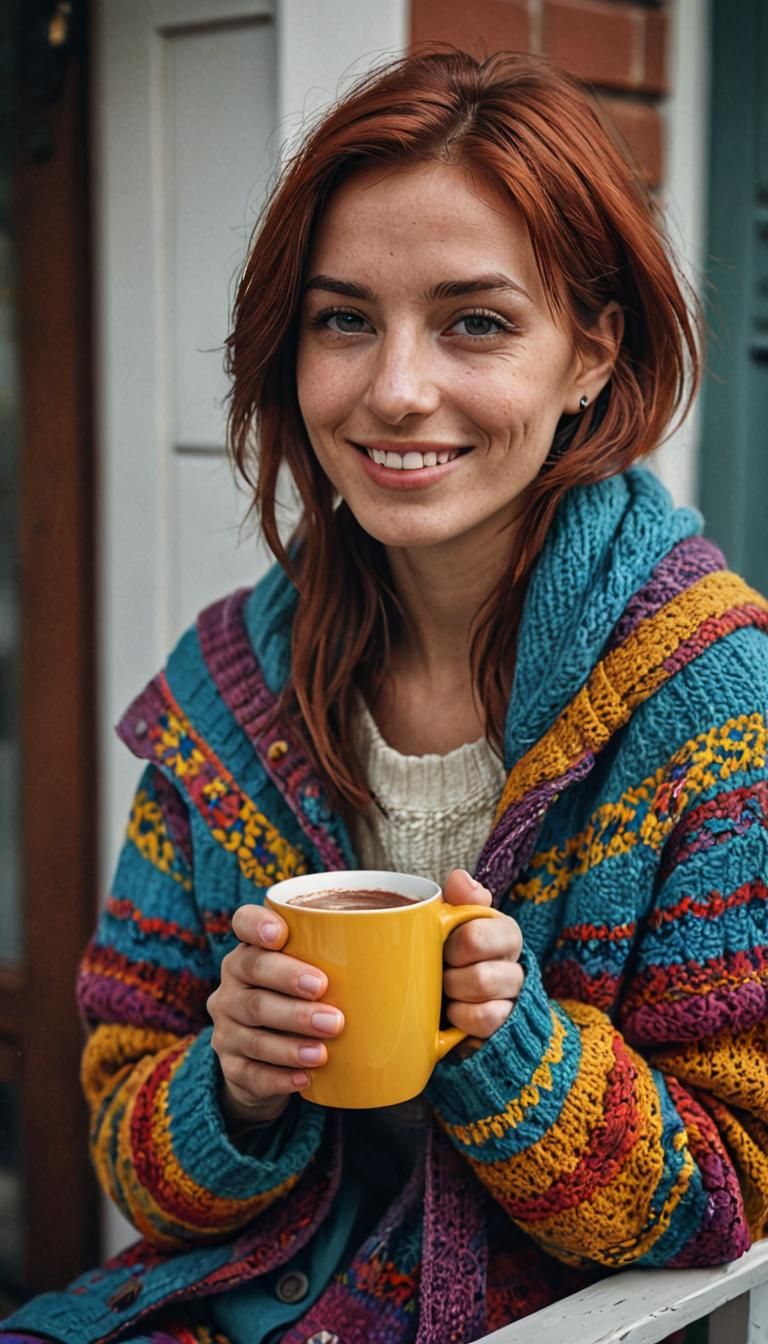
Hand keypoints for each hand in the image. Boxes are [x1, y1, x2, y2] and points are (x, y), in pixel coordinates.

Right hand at [207, 903, 343, 1127]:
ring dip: (289, 1038)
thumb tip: (438, 922)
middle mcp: (234, 983)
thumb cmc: (312, 1003)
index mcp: (254, 949)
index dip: (256, 923)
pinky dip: (279, 1076)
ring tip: (325, 1049)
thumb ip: (363, 949)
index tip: (280, 932)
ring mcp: (229, 1027)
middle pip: (252, 973)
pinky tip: (306, 1078)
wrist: (270, 1064)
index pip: (242, 922)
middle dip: (288, 982)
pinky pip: (251, 1072)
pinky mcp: (233, 1068)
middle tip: (326, 995)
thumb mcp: (326, 973)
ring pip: (252, 1027)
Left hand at [442, 869, 523, 1038]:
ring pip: (483, 1002)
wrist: (454, 1005)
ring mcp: (515, 998)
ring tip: (448, 994)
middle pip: (481, 975)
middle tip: (443, 975)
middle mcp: (517, 963)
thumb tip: (461, 879)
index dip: (453, 947)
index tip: (443, 948)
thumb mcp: (451, 926)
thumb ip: (458, 901)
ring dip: (455, 998)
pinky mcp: (508, 1026)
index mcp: (504, 931)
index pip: (477, 936)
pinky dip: (462, 1018)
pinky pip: (485, 1021)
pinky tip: (456, 1013)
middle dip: (451, 978)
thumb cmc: (452, 957)